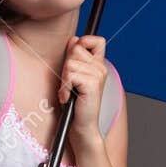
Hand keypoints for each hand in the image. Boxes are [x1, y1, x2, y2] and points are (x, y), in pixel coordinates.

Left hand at [59, 34, 106, 149]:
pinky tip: (68, 98)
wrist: (82, 126)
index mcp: (98, 65)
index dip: (83, 43)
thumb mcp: (73, 76)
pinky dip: (64, 88)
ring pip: (70, 63)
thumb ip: (74, 57)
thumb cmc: (75, 104)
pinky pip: (70, 75)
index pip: (96, 39)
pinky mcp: (93, 84)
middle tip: (69, 84)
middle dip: (66, 65)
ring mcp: (98, 75)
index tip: (75, 60)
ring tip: (68, 92)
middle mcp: (101, 68)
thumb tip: (74, 39)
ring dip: (64, 79)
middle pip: (76, 49)